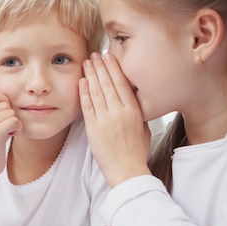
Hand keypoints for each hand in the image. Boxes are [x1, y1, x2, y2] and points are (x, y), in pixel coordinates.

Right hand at [0, 90, 21, 177]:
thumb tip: (7, 99)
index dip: (3, 101)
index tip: (4, 115)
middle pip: (4, 103)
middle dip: (9, 115)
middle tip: (6, 128)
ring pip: (11, 112)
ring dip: (15, 123)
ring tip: (8, 134)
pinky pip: (15, 121)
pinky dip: (18, 128)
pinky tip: (12, 136)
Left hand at [79, 53, 150, 186]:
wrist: (127, 171)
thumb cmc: (137, 152)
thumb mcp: (144, 128)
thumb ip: (138, 112)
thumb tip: (134, 99)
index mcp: (134, 111)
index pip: (122, 83)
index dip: (114, 68)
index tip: (109, 56)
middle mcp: (119, 112)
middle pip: (108, 84)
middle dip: (100, 67)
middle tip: (95, 54)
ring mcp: (105, 120)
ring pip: (96, 92)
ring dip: (91, 75)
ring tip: (87, 63)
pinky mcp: (93, 128)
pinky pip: (87, 106)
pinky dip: (84, 92)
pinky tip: (82, 81)